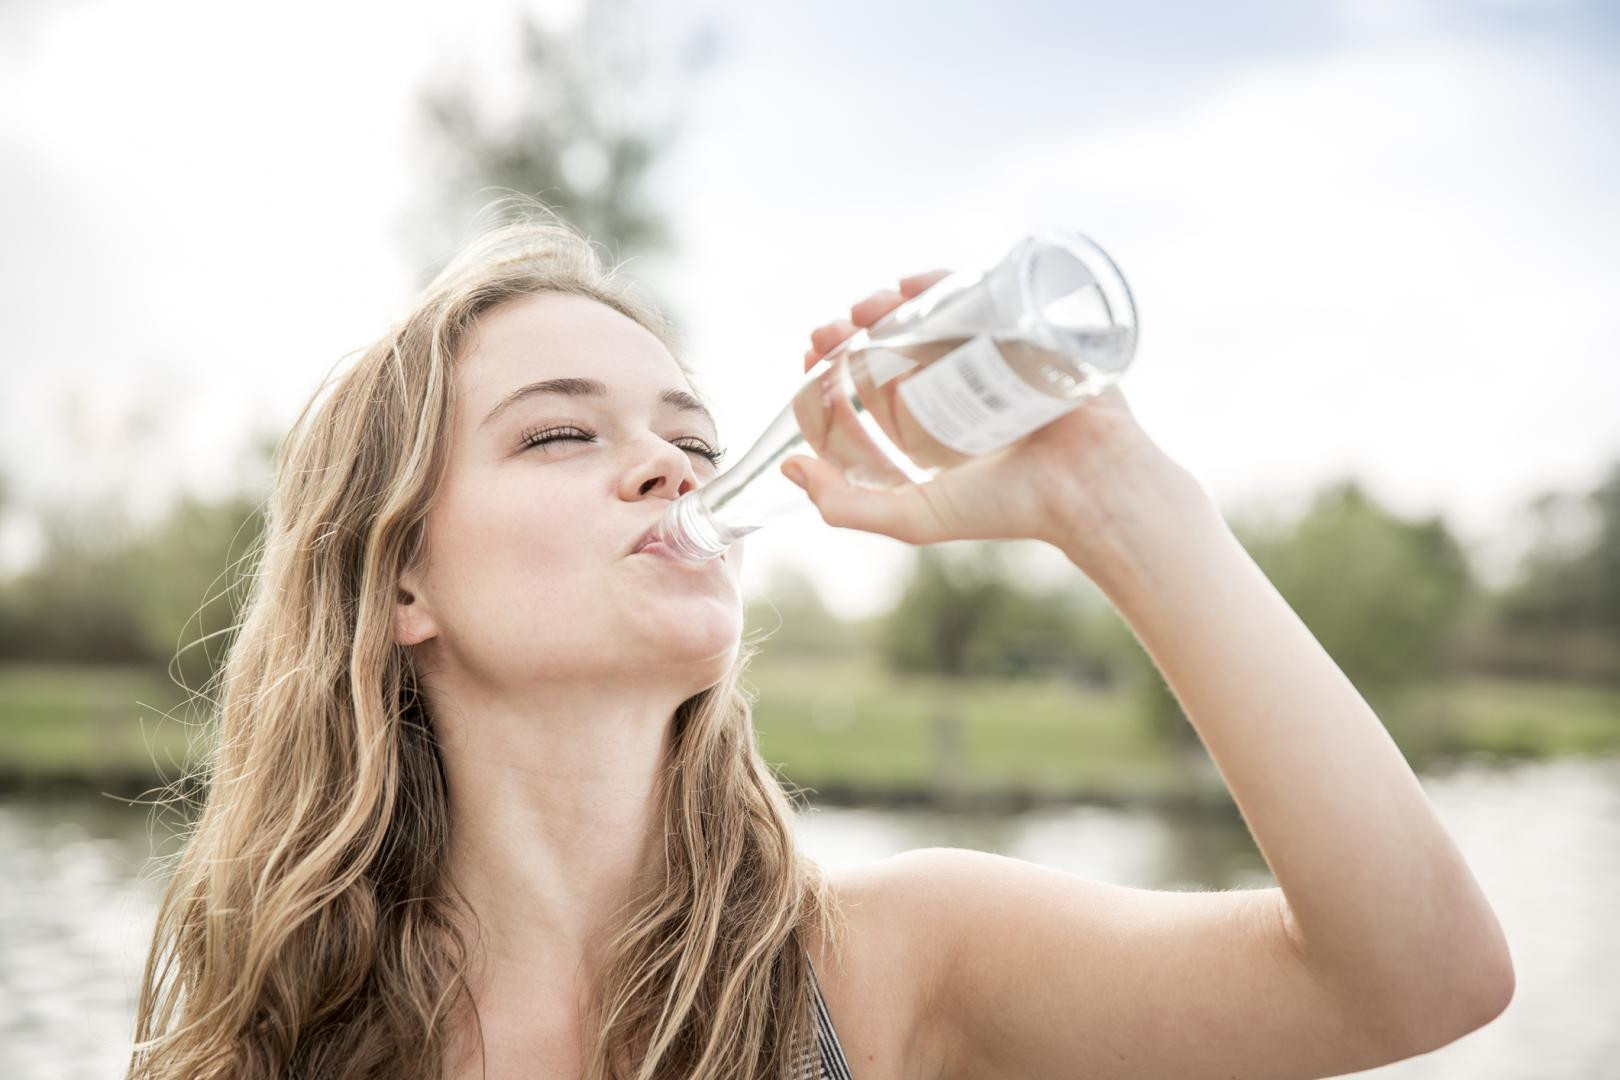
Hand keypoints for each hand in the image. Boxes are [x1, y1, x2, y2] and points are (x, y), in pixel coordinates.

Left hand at [781, 270, 1204, 570]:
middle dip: (854, 335)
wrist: (1088, 485)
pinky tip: (908, 287)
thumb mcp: (913, 516)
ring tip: (863, 310)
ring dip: (889, 306)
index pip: (872, 391)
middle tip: (828, 332)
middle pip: (895, 347)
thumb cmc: (1009, 507)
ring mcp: (994, 358)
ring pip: (929, 318)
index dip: (835, 373)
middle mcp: (960, 390)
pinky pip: (977, 295)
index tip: (810, 359)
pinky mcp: (1025, 333)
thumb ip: (845, 507)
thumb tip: (787, 469)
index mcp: (935, 430)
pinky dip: (941, 283)